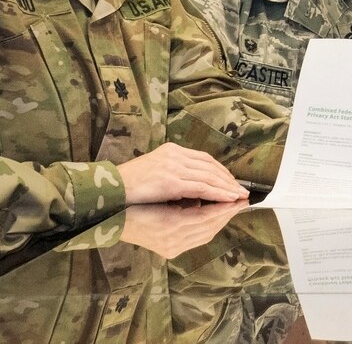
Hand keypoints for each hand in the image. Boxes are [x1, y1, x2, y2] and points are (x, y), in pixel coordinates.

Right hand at [117, 142, 247, 203]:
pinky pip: (201, 188)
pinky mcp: (171, 181)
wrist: (110, 189)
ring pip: (209, 177)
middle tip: (242, 192)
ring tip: (238, 198)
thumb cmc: (130, 186)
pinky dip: (217, 194)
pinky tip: (227, 200)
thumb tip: (196, 190)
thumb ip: (175, 176)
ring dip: (226, 189)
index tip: (233, 182)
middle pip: (210, 167)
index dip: (221, 172)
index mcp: (172, 150)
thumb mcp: (155, 173)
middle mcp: (175, 155)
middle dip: (228, 181)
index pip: (205, 159)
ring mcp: (173, 166)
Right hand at [117, 198, 246, 258]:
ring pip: (206, 233)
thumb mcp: (160, 193)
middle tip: (242, 200)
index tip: (238, 196)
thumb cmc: (135, 201)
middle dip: (227, 213)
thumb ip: (184, 196)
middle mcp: (173, 239)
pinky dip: (211, 226)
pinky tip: (217, 217)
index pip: (207, 215)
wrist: (113, 221)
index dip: (224, 205)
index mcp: (171, 223)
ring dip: (221, 220)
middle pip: (210, 226)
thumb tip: (208, 194)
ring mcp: (172, 247)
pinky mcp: (171, 251)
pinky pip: (198, 238)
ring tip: (233, 207)